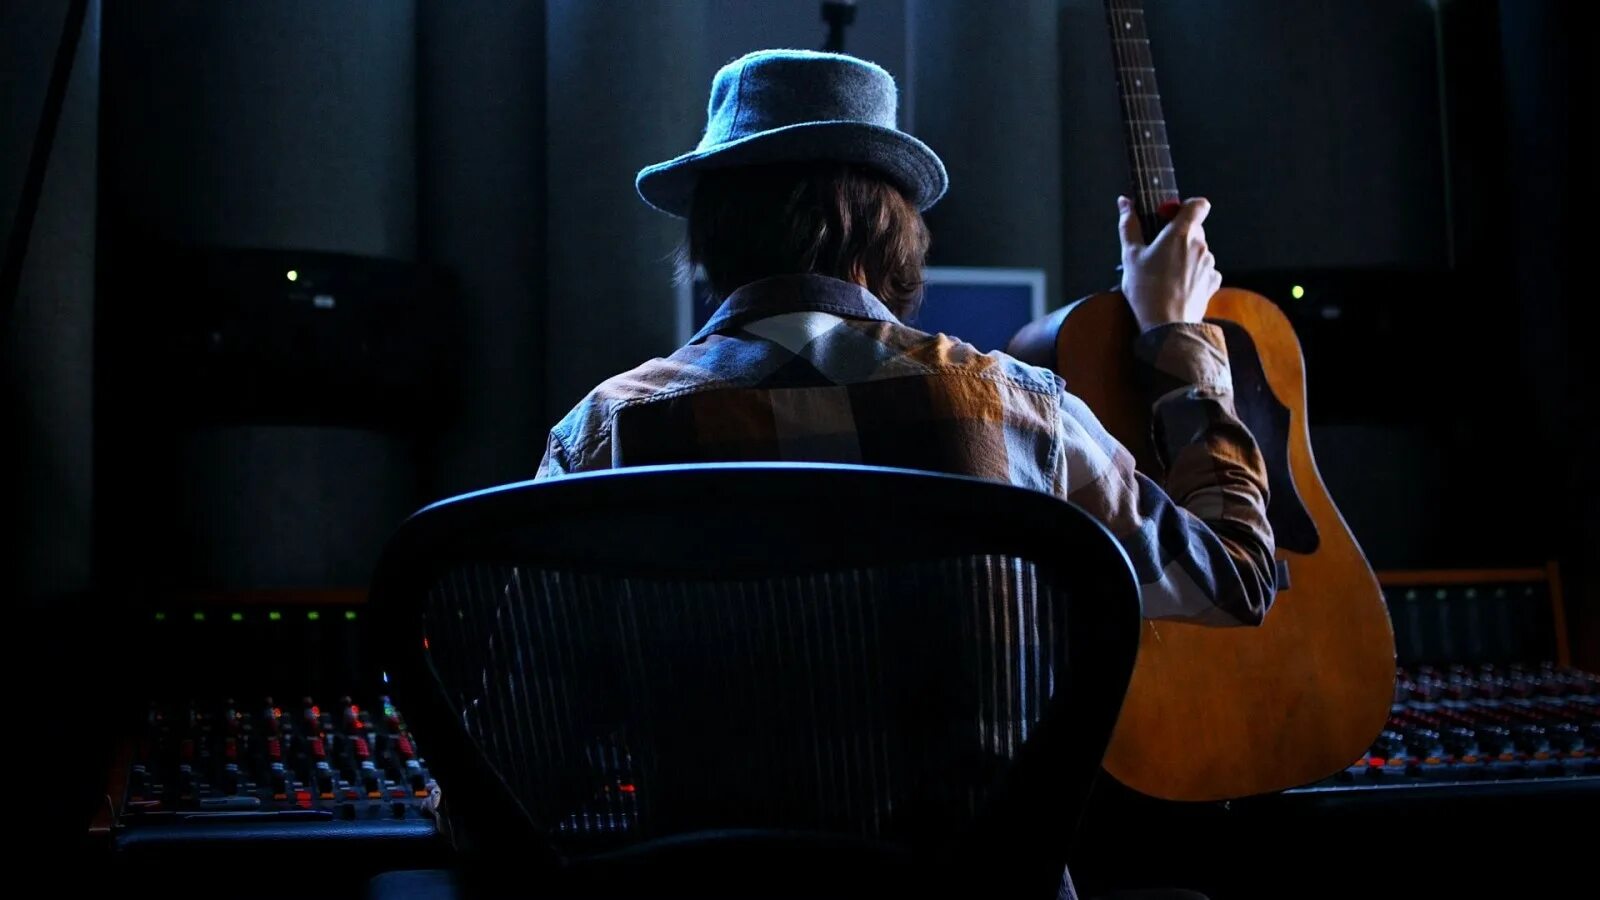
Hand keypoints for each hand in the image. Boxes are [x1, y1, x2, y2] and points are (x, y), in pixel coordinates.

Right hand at [1117, 195, 1221, 331]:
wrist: (1167, 326)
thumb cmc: (1147, 290)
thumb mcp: (1130, 256)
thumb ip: (1128, 225)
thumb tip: (1124, 202)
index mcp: (1181, 233)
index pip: (1198, 204)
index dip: (1185, 206)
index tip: (1170, 216)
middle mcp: (1200, 245)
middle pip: (1195, 229)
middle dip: (1179, 236)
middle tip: (1158, 252)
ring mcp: (1209, 264)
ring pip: (1198, 250)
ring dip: (1185, 256)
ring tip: (1165, 274)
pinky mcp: (1213, 282)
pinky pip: (1204, 270)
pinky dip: (1193, 274)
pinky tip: (1177, 286)